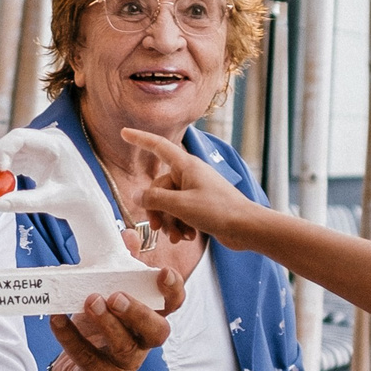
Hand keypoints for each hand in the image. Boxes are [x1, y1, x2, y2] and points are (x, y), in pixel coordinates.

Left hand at [44, 270, 182, 370]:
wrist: (75, 370)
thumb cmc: (97, 326)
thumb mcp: (108, 293)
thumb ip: (121, 266)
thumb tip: (129, 236)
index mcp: (150, 317)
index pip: (173, 304)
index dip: (173, 290)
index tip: (162, 272)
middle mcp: (143, 341)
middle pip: (156, 331)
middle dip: (138, 312)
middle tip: (116, 296)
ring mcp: (124, 362)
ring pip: (124, 347)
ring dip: (107, 323)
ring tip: (90, 302)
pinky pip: (87, 358)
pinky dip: (70, 336)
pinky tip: (57, 318)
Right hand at [121, 128, 256, 245]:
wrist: (246, 228)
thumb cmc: (219, 211)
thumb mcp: (180, 205)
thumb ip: (154, 199)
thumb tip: (137, 195)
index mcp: (186, 166)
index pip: (158, 146)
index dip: (140, 139)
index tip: (124, 133)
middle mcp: (190, 175)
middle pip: (159, 187)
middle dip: (157, 210)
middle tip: (157, 227)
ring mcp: (196, 190)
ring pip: (169, 203)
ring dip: (170, 222)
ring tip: (178, 237)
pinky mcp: (202, 206)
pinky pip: (181, 213)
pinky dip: (181, 225)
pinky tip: (188, 237)